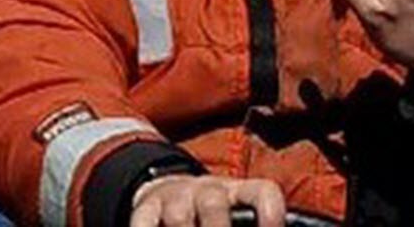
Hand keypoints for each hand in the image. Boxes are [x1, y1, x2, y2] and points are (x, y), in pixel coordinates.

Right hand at [130, 174, 285, 226]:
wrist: (167, 190)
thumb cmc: (213, 214)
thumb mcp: (235, 215)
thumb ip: (250, 222)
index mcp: (238, 192)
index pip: (262, 192)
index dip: (271, 214)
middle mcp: (208, 190)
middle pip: (214, 203)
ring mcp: (176, 197)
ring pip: (179, 216)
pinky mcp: (146, 209)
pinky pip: (142, 224)